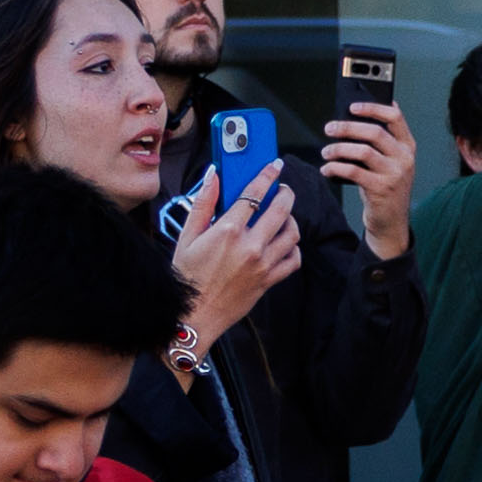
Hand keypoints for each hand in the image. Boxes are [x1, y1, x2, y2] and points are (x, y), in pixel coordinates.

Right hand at [167, 164, 300, 351]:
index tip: (274, 166)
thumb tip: (213, 175)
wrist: (195, 315)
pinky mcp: (270, 280)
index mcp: (227, 231)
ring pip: (292, 234)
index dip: (267, 176)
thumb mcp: (187, 236)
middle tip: (282, 189)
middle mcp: (249, 246)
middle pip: (282, 210)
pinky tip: (284, 243)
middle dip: (286, 194)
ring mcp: (263, 264)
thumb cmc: (187, 274)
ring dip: (291, 219)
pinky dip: (293, 248)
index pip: (254, 194)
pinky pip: (294, 260)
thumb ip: (202, 204)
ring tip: (283, 215)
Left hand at [316, 100, 415, 261]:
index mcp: (407, 146)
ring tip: (326, 152)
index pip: (395, 118)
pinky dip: (335, 168)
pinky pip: (353, 172)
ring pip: (363, 151)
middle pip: (375, 132)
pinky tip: (327, 169)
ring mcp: (395, 174)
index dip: (373, 108)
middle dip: (347, 128)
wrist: (391, 221)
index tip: (352, 106)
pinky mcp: (382, 189)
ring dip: (339, 149)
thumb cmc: (384, 186)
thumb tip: (350, 119)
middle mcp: (405, 158)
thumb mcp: (388, 162)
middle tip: (329, 128)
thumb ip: (378, 142)